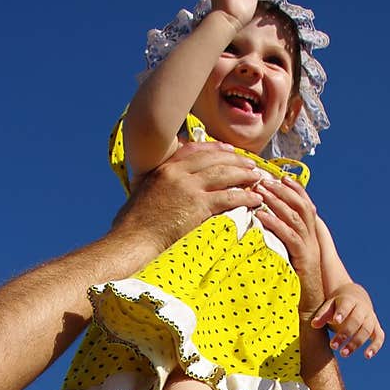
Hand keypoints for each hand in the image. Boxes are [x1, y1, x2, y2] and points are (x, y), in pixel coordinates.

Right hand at [113, 140, 262, 251]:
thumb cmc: (132, 225)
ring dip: (244, 175)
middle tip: (251, 164)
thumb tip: (164, 190)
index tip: (230, 150)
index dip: (216, 149)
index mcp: (164, 168)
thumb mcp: (143, 194)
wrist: (131, 240)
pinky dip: (245, 197)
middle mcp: (177, 173)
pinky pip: (228, 198)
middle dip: (236, 160)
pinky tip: (255, 200)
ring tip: (258, 177)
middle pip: (214, 160)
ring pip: (224, 175)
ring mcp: (188, 188)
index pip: (196, 151)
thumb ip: (158, 186)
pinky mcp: (197, 207)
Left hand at [252, 175, 323, 312]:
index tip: (280, 176)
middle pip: (301, 205)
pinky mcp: (303, 259)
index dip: (294, 188)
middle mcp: (313, 237)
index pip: (305, 204)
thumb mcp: (290, 255)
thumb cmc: (296, 282)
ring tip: (260, 191)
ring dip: (277, 202)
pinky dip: (275, 224)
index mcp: (311, 234)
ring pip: (295, 217)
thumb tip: (265, 224)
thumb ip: (284, 240)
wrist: (310, 305)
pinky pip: (289, 236)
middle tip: (264, 179)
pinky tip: (261, 217)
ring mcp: (310, 247)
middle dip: (283, 190)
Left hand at [310, 285, 385, 358]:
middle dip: (345, 334)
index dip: (342, 312)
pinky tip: (367, 356)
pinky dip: (375, 346)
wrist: (355, 298)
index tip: (336, 320)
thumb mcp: (328, 306)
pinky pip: (379, 337)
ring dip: (356, 343)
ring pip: (367, 330)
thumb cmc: (337, 305)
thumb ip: (322, 315)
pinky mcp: (376, 327)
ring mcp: (371, 318)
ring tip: (343, 354)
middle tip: (333, 346)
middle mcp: (363, 309)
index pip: (346, 305)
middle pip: (356, 320)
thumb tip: (314, 324)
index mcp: (349, 300)